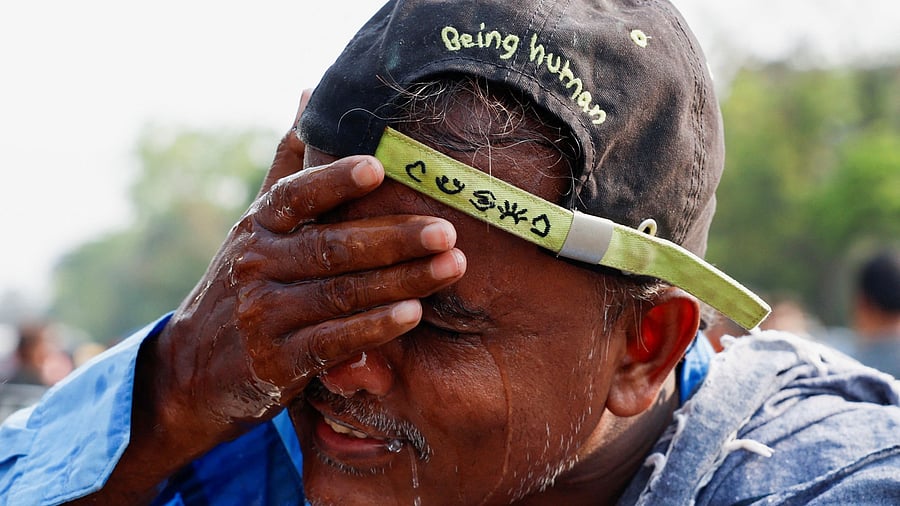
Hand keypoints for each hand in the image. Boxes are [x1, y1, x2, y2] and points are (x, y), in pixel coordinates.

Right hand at [100, 93, 466, 499]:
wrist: (195, 368)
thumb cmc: (245, 283)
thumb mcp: (258, 226)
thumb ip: (289, 167)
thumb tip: (310, 93)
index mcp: (258, 226)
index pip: (294, 195)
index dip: (334, 180)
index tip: (379, 167)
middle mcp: (257, 266)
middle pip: (332, 247)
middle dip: (394, 238)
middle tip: (446, 230)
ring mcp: (265, 316)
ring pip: (342, 293)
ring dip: (401, 280)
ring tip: (451, 266)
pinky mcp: (277, 363)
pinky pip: (334, 342)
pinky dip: (375, 328)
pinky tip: (413, 314)